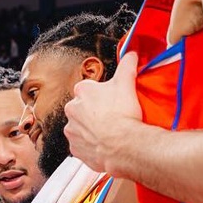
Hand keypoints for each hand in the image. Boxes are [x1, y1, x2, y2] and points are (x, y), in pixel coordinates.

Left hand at [64, 51, 142, 174]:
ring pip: (81, 127)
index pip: (89, 88)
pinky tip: (104, 144)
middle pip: (83, 108)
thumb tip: (130, 54)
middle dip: (95, 112)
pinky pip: (82, 145)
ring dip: (91, 129)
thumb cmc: (123, 114)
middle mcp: (72, 109)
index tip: (112, 101)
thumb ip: (127, 65)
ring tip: (109, 132)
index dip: (103, 95)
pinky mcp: (75, 148)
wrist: (123, 145)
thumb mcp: (127, 83)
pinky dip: (90, 145)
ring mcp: (72, 130)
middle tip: (112, 117)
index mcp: (82, 91)